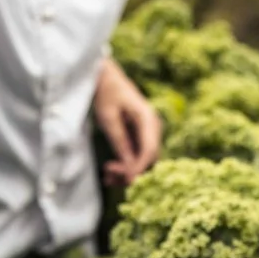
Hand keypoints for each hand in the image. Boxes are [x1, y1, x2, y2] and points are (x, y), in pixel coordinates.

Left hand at [93, 58, 161, 185]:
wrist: (106, 78)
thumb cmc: (106, 93)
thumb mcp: (108, 117)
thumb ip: (119, 141)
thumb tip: (128, 166)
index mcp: (148, 119)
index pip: (150, 150)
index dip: (138, 168)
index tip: (124, 179)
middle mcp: (152, 127)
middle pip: (149, 159)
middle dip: (131, 171)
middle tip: (107, 172)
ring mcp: (147, 133)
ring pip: (143, 160)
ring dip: (127, 172)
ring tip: (106, 178)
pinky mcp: (139, 136)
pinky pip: (136, 156)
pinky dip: (125, 166)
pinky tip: (109, 174)